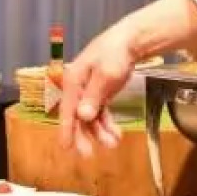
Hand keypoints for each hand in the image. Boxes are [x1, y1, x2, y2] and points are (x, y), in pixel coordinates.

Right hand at [58, 29, 132, 155]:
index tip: (66, 147)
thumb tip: (82, 116)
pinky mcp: (100, 93)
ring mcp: (89, 91)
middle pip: (77, 117)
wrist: (131, 41)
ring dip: (99, 132)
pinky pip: (100, 113)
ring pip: (90, 117)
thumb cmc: (115, 53)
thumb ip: (94, 96)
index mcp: (73, 81)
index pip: (68, 110)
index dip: (66, 130)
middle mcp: (77, 88)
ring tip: (113, 144)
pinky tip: (116, 134)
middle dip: (83, 136)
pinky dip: (107, 124)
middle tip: (88, 154)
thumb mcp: (106, 74)